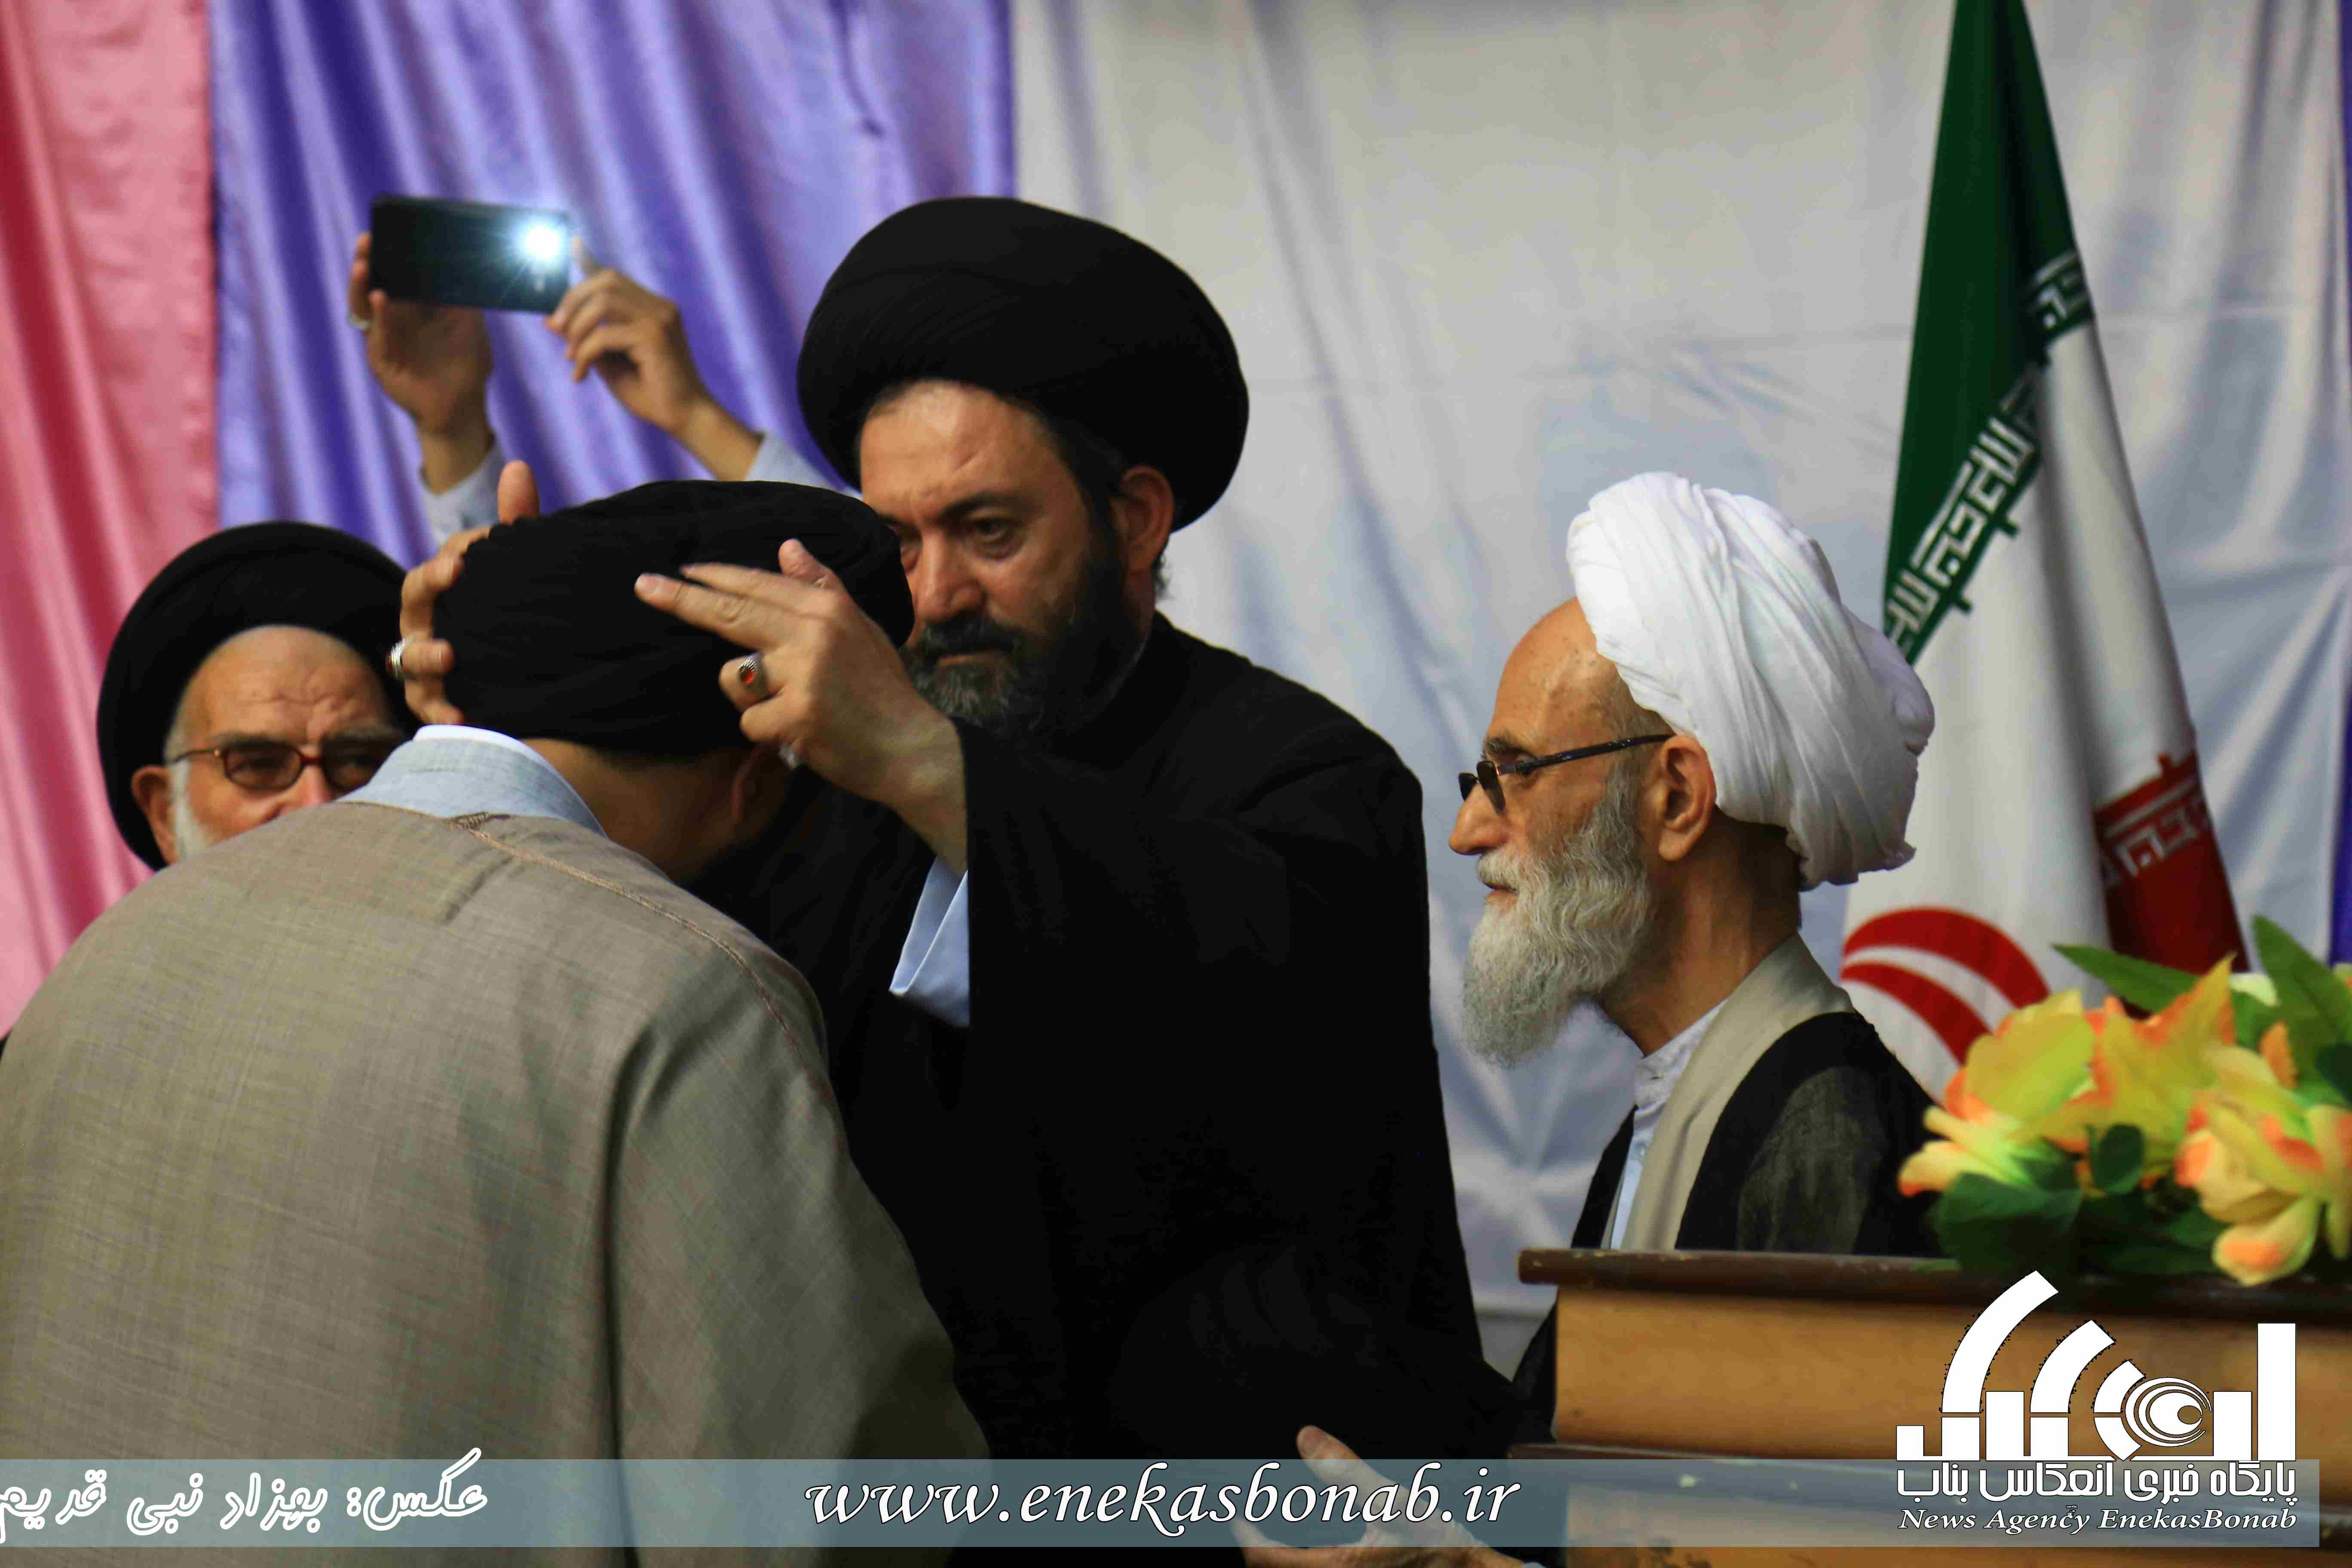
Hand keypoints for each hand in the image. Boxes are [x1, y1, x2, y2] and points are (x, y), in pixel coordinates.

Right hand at [348, 232, 494, 490]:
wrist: (462, 407)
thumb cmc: (467, 363)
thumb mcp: (469, 323)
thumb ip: (461, 295)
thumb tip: (463, 261)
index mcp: (413, 306)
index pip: (395, 273)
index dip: (388, 254)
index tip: (385, 230)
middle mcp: (394, 318)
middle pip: (373, 283)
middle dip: (367, 261)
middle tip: (366, 240)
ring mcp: (384, 337)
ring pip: (365, 306)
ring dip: (362, 285)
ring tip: (363, 265)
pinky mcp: (381, 359)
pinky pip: (377, 334)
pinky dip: (380, 316)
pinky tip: (381, 298)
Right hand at [391, 461, 540, 724]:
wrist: (519, 681)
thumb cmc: (506, 616)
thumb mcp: (515, 572)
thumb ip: (515, 524)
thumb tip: (520, 467)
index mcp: (441, 592)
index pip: (439, 566)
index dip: (454, 555)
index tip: (478, 548)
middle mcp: (424, 624)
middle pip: (413, 598)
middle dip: (430, 585)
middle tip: (454, 572)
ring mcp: (425, 665)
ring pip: (410, 657)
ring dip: (428, 654)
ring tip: (450, 653)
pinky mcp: (435, 704)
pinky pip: (429, 709)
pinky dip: (442, 711)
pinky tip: (462, 715)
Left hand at [545, 240, 760, 478]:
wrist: (686, 419)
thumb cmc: (651, 394)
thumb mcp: (610, 362)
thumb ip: (586, 338)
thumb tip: (550, 321)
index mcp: (653, 308)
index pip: (614, 276)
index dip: (589, 259)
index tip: (571, 243)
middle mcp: (659, 307)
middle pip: (605, 280)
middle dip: (572, 301)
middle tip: (557, 330)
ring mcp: (660, 318)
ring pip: (602, 302)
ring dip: (576, 329)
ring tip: (572, 357)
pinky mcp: (655, 336)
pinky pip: (603, 335)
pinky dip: (584, 353)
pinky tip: (581, 375)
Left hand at [633, 542, 966, 865]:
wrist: (912, 747)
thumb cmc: (883, 691)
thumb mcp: (862, 628)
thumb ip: (822, 586)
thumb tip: (787, 547)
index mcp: (827, 608)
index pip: (757, 585)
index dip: (713, 578)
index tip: (678, 571)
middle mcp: (813, 633)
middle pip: (731, 613)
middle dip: (682, 599)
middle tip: (642, 585)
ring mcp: (803, 673)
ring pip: (734, 677)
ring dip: (751, 698)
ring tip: (794, 708)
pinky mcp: (795, 715)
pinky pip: (749, 721)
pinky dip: (768, 733)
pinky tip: (801, 734)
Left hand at [1234, 1428, 1521, 1567]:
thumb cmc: (1441, 1546)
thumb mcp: (1393, 1501)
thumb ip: (1346, 1472)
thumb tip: (1305, 1439)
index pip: (1266, 1560)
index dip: (1243, 1533)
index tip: (1234, 1510)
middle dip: (1259, 1548)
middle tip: (1249, 1519)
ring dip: (1281, 1555)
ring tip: (1275, 1527)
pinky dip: (1305, 1559)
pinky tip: (1316, 1538)